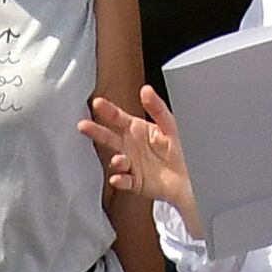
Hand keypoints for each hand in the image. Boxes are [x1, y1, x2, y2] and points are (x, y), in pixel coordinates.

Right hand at [88, 91, 195, 215]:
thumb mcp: (169, 124)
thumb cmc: (177, 148)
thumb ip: (157, 108)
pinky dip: (120, 180)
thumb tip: (145, 89)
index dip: (107, 110)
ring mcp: (130, 164)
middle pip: (109, 138)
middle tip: (83, 125)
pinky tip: (118, 177)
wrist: (187, 176)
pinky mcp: (134, 181)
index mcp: (136, 129)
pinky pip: (124, 181)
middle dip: (96, 131)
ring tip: (118, 160)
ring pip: (116, 160)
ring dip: (115, 160)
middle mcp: (129, 146)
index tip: (97, 103)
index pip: (118, 118)